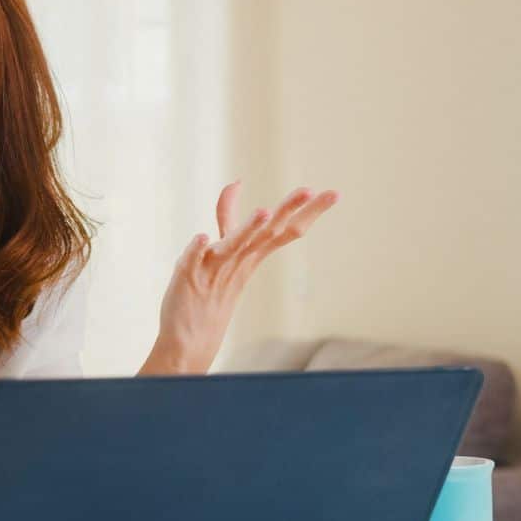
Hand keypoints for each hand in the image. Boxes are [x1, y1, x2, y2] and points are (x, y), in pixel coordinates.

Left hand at [151, 181, 339, 372]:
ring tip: (264, 212)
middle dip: (287, 211)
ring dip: (248, 229)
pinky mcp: (188, 277)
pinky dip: (196, 249)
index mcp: (251, 255)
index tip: (333, 192)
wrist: (191, 338)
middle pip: (267, 233)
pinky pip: (192, 260)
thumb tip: (237, 182)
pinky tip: (201, 237)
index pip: (283, 230)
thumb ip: (230, 214)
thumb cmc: (209, 288)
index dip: (306, 211)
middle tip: (311, 190)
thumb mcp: (223, 247)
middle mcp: (237, 261)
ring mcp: (213, 269)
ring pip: (233, 245)